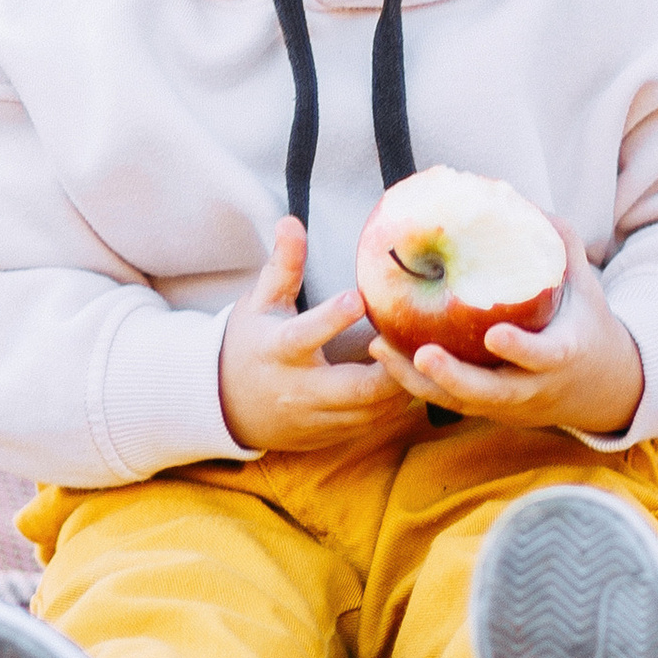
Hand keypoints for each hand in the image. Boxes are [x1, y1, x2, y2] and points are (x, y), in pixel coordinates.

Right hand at [219, 221, 412, 454]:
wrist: (227, 405)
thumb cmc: (249, 343)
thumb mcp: (260, 303)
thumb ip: (282, 266)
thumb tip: (291, 221)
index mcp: (277, 351)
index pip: (302, 336)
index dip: (329, 319)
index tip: (357, 297)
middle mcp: (297, 390)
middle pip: (353, 388)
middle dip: (391, 370)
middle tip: (421, 340)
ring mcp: (315, 418)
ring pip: (370, 411)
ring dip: (401, 388)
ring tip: (429, 357)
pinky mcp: (329, 436)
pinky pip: (371, 426)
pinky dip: (394, 406)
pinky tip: (414, 379)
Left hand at [373, 236, 645, 443]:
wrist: (601, 389)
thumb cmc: (586, 323)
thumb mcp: (585, 285)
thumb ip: (558, 245)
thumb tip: (515, 198)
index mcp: (563, 356)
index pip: (542, 358)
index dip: (520, 350)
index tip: (495, 335)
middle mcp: (533, 387)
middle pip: (490, 393)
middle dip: (454, 377)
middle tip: (422, 354)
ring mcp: (508, 404)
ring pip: (459, 402)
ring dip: (417, 381)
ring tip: (380, 348)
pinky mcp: (487, 410)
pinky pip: (445, 401)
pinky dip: (413, 382)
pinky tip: (382, 353)